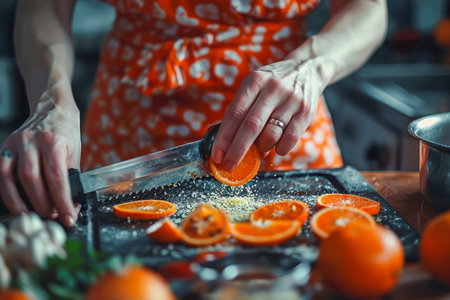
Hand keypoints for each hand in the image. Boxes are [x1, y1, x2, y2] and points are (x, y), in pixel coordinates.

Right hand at [0, 98, 80, 226]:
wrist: (53, 109)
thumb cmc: (65, 134)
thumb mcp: (74, 153)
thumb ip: (71, 179)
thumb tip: (71, 208)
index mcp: (54, 141)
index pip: (57, 177)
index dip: (62, 201)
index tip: (68, 217)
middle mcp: (33, 140)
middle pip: (32, 178)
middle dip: (42, 203)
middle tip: (51, 215)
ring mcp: (16, 142)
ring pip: (11, 177)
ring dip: (20, 201)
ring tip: (30, 215)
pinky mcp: (5, 146)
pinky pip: (1, 172)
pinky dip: (6, 190)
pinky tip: (14, 202)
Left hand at [211, 56, 334, 169]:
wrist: (307, 68)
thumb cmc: (272, 85)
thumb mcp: (254, 86)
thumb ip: (240, 110)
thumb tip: (221, 140)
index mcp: (254, 81)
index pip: (234, 113)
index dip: (224, 138)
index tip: (216, 156)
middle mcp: (273, 89)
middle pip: (251, 126)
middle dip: (237, 150)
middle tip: (229, 166)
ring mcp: (291, 100)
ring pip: (271, 134)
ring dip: (261, 148)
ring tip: (259, 150)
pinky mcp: (306, 112)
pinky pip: (290, 138)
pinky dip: (280, 149)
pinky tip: (276, 147)